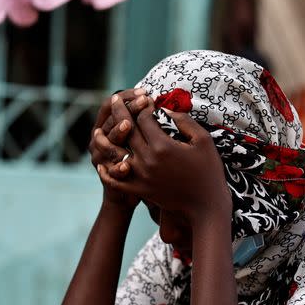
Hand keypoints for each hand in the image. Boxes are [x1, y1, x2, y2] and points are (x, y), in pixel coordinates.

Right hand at [89, 89, 147, 209]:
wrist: (129, 190)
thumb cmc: (139, 158)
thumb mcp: (140, 137)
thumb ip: (145, 122)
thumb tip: (164, 104)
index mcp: (107, 125)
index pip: (111, 104)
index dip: (127, 96)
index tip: (145, 92)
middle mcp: (99, 138)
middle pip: (110, 119)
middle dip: (128, 109)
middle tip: (144, 100)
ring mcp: (101, 157)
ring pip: (105, 143)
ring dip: (117, 132)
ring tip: (128, 125)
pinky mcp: (107, 175)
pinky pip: (110, 171)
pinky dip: (117, 168)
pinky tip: (127, 165)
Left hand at [98, 101, 230, 223]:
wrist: (206, 206)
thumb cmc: (208, 171)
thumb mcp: (203, 141)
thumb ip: (184, 121)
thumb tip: (167, 109)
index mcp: (163, 146)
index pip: (144, 119)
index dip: (143, 106)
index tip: (144, 98)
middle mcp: (148, 160)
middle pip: (127, 131)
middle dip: (120, 112)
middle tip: (115, 99)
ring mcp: (141, 176)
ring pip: (116, 154)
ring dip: (104, 141)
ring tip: (96, 131)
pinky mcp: (140, 190)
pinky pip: (117, 181)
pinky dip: (107, 173)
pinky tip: (102, 164)